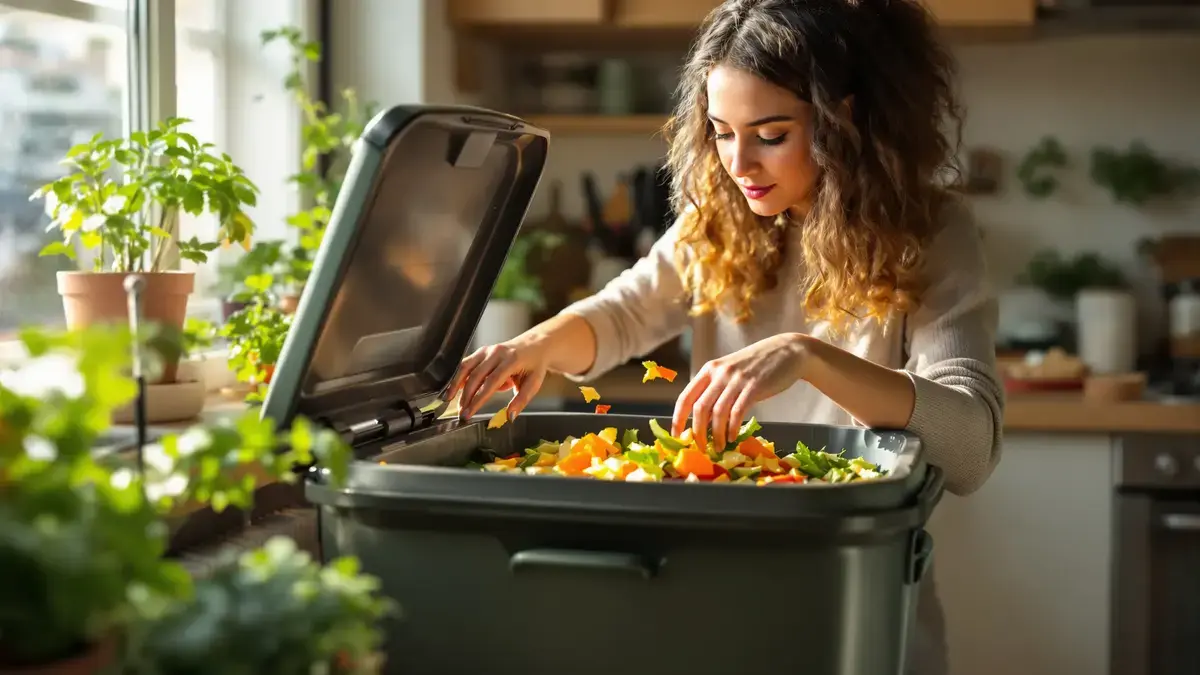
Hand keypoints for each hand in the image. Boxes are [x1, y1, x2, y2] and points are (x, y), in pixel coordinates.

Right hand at [445, 337, 550, 419]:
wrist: (535, 345)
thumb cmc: (534, 365)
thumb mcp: (534, 383)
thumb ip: (521, 401)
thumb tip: (509, 416)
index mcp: (511, 360)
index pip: (490, 383)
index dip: (477, 400)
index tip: (469, 413)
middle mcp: (497, 353)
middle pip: (475, 376)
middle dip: (466, 396)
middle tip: (461, 413)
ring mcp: (488, 350)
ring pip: (466, 367)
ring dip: (456, 384)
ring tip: (449, 400)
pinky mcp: (482, 351)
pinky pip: (466, 363)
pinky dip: (458, 376)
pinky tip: (453, 388)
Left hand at [672, 333, 809, 449]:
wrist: (788, 351)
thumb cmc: (758, 365)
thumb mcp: (730, 371)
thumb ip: (716, 390)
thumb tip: (703, 420)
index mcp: (709, 369)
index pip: (685, 397)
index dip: (678, 419)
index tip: (677, 436)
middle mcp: (719, 373)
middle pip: (699, 408)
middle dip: (698, 432)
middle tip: (702, 448)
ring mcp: (736, 379)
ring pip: (717, 412)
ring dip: (716, 434)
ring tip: (719, 447)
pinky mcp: (754, 387)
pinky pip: (738, 412)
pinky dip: (733, 428)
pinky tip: (733, 437)